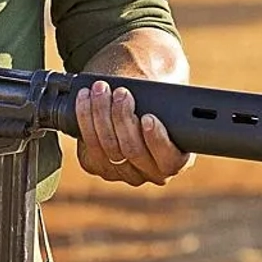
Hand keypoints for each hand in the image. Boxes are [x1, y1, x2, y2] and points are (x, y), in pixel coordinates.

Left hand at [73, 80, 190, 186]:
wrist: (132, 98)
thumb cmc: (154, 96)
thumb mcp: (166, 97)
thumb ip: (167, 99)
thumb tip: (155, 89)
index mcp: (176, 159)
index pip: (169, 161)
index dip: (157, 141)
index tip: (148, 117)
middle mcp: (150, 172)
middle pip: (132, 151)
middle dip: (122, 118)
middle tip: (121, 93)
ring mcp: (123, 172)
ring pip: (108, 148)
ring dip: (101, 114)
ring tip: (101, 89)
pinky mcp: (98, 166)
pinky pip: (89, 148)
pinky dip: (85, 119)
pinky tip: (85, 99)